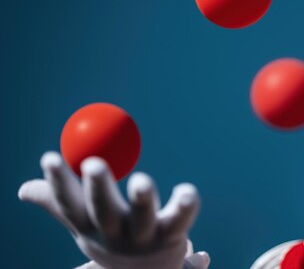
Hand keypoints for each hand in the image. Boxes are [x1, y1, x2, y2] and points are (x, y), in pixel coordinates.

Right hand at [18, 151, 209, 268]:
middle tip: (93, 163)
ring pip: (143, 216)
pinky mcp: (173, 234)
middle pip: (104, 209)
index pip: (70, 204)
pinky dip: (185, 206)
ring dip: (142, 200)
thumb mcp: (84, 223)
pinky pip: (180, 218)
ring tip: (141, 182)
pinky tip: (187, 192)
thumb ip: (59, 202)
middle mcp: (115, 233)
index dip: (59, 183)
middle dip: (98, 188)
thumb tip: (23, 189)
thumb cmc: (111, 239)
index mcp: (91, 226)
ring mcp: (145, 236)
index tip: (50, 157)